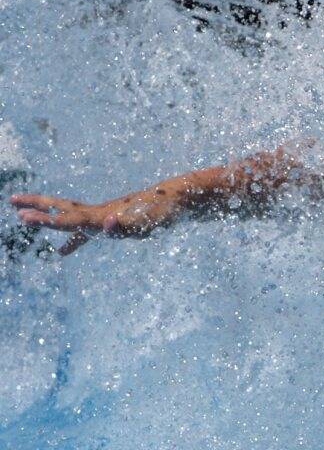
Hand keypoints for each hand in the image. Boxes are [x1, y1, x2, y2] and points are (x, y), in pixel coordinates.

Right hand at [10, 189, 182, 254]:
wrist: (179, 198)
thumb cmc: (164, 212)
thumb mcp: (147, 222)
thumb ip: (126, 224)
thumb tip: (108, 221)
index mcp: (103, 215)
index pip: (68, 219)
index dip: (46, 219)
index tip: (23, 216)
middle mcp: (101, 213)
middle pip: (63, 210)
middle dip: (38, 206)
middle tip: (12, 200)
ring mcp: (106, 215)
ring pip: (71, 217)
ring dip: (49, 218)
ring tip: (25, 218)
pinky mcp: (115, 221)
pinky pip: (87, 232)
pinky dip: (73, 242)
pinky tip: (62, 252)